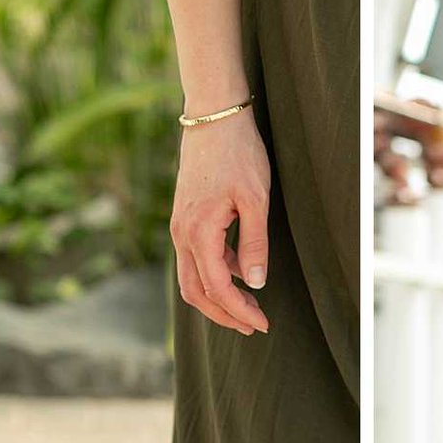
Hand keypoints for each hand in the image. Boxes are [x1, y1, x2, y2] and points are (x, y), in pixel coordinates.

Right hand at [169, 108, 270, 335]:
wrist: (213, 117)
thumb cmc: (239, 153)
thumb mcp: (257, 200)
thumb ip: (255, 244)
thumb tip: (256, 284)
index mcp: (199, 232)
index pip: (217, 288)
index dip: (239, 311)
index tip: (262, 324)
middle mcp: (182, 234)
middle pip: (195, 293)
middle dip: (224, 315)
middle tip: (254, 325)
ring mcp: (179, 227)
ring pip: (191, 279)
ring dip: (217, 298)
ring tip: (249, 306)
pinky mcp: (184, 219)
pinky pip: (194, 258)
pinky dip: (215, 274)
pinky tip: (241, 273)